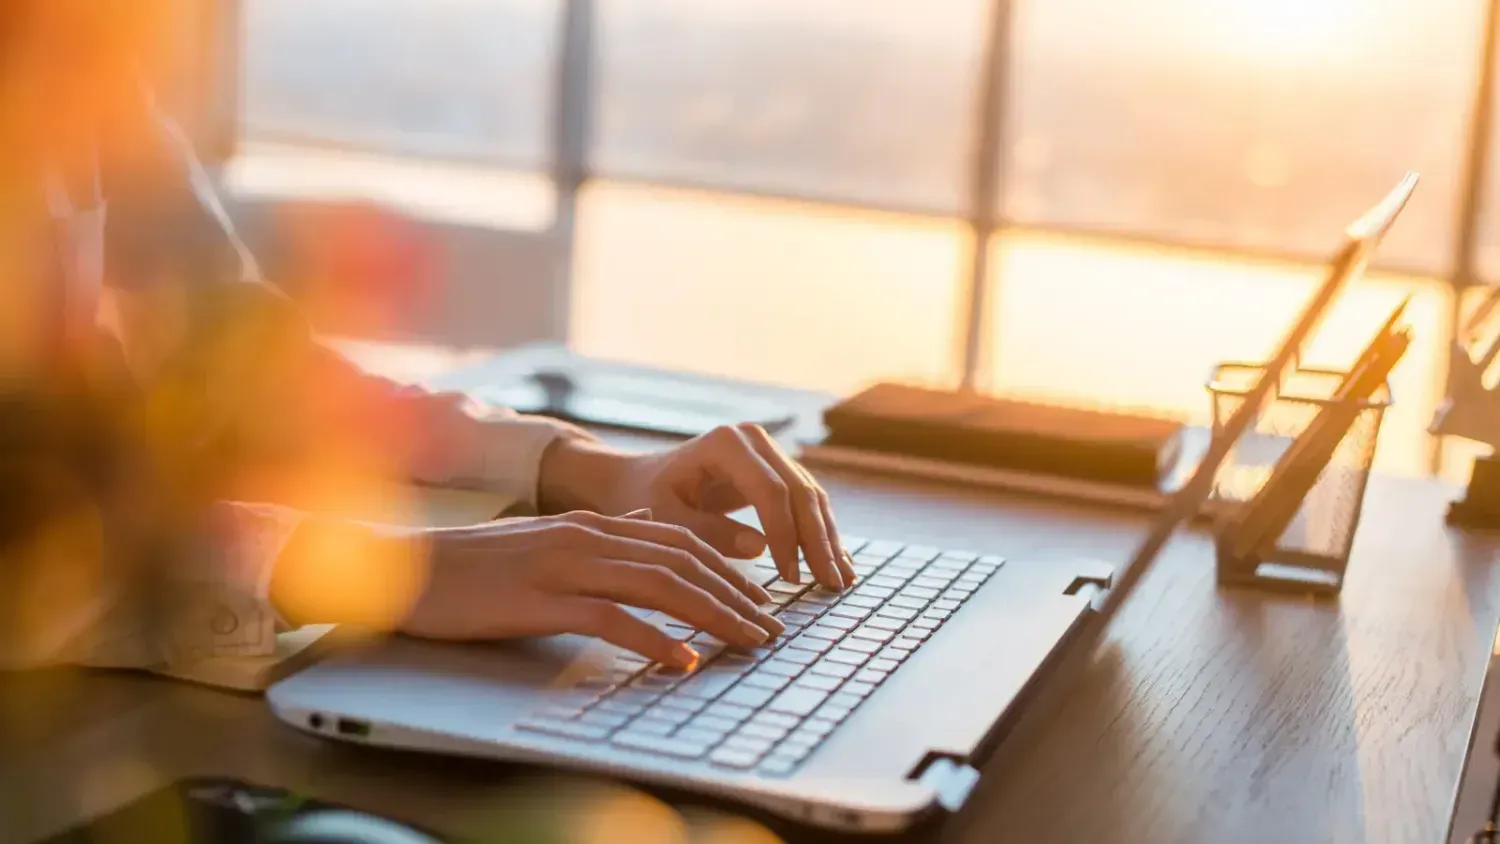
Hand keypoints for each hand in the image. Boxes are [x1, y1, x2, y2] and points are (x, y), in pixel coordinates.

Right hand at [396, 510, 783, 666]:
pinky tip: (682, 660)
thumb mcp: (543, 540)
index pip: (677, 541)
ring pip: (659, 585)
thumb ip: (597, 536)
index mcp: (590, 524)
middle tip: (771, 627)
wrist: (406, 569)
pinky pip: (610, 618)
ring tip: (748, 642)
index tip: (759, 600)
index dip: (726, 569)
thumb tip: (644, 529)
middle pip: (681, 561)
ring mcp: (564, 565)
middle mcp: (586, 536)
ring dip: (712, 615)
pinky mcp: (540, 599)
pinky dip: (653, 639)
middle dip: (734, 594)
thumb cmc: (472, 566)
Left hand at [539, 424, 855, 589]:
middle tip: (831, 585)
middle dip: (818, 541)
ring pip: (811, 497)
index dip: (785, 535)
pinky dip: (821, 535)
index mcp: (725, 443)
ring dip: (828, 540)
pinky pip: (806, 503)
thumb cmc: (641, 499)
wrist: (634, 481)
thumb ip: (707, 532)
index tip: (789, 578)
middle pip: (800, 491)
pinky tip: (836, 564)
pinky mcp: (775, 471)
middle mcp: (754, 440)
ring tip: (841, 581)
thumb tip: (761, 547)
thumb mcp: (664, 519)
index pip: (770, 490)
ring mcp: (768, 452)